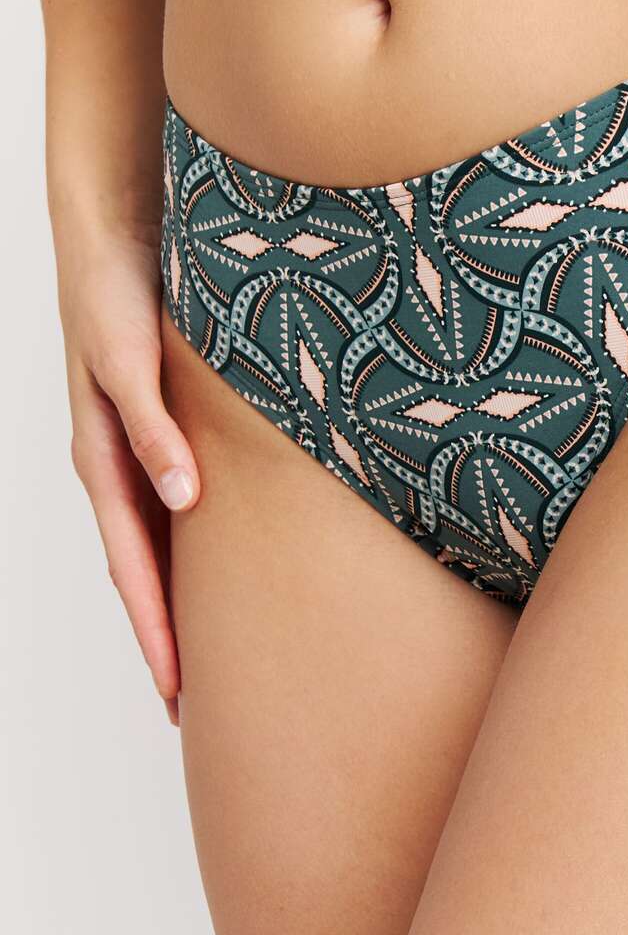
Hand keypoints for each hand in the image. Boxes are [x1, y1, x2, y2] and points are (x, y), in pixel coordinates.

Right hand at [58, 224, 199, 724]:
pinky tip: (216, 571)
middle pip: (143, 571)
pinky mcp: (160, 427)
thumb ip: (151, 423)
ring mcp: (136, 449)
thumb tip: (181, 498)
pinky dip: (188, 551)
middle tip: (195, 709)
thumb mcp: (130, 354)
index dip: (155, 628)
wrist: (113, 225)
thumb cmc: (118, 287)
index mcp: (105, 457)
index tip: (178, 691)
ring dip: (177, 602)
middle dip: (165, 638)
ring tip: (206, 660)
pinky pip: (173, 507)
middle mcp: (119, 463)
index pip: (133, 564)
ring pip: (157, 546)